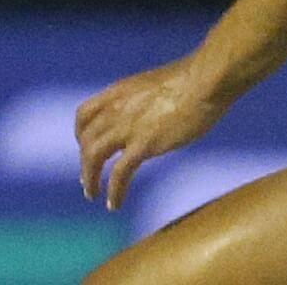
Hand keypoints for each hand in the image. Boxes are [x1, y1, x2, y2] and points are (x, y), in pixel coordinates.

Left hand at [76, 55, 228, 210]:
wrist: (205, 81)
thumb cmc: (193, 81)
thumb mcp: (155, 86)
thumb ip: (144, 101)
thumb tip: (150, 113)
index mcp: (118, 92)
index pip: (84, 115)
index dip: (81, 135)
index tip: (87, 149)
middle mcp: (115, 109)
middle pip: (87, 140)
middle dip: (85, 163)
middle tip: (88, 181)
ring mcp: (127, 127)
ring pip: (93, 157)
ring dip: (90, 179)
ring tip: (93, 195)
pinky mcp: (144, 145)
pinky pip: (119, 173)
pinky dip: (114, 191)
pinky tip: (115, 204)